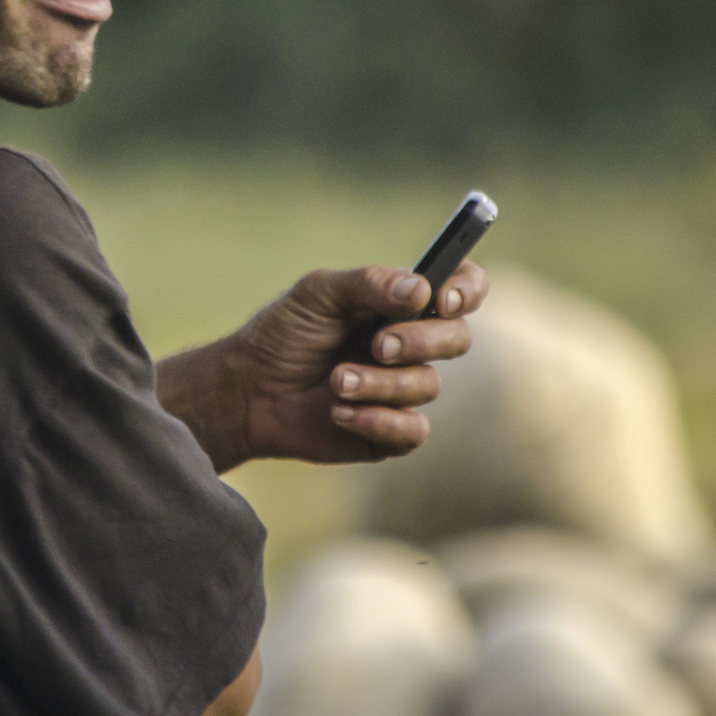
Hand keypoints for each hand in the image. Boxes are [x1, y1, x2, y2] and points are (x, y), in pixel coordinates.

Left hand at [158, 262, 488, 471]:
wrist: (249, 390)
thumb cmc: (284, 334)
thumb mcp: (318, 293)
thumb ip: (368, 283)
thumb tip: (420, 290)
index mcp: (402, 303)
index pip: (461, 288)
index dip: (465, 290)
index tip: (442, 299)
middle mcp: (412, 345)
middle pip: (456, 338)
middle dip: (420, 341)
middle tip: (375, 345)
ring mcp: (404, 389)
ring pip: (428, 386)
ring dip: (380, 383)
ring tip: (336, 381)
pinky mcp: (391, 431)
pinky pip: (412, 430)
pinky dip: (377, 420)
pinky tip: (339, 412)